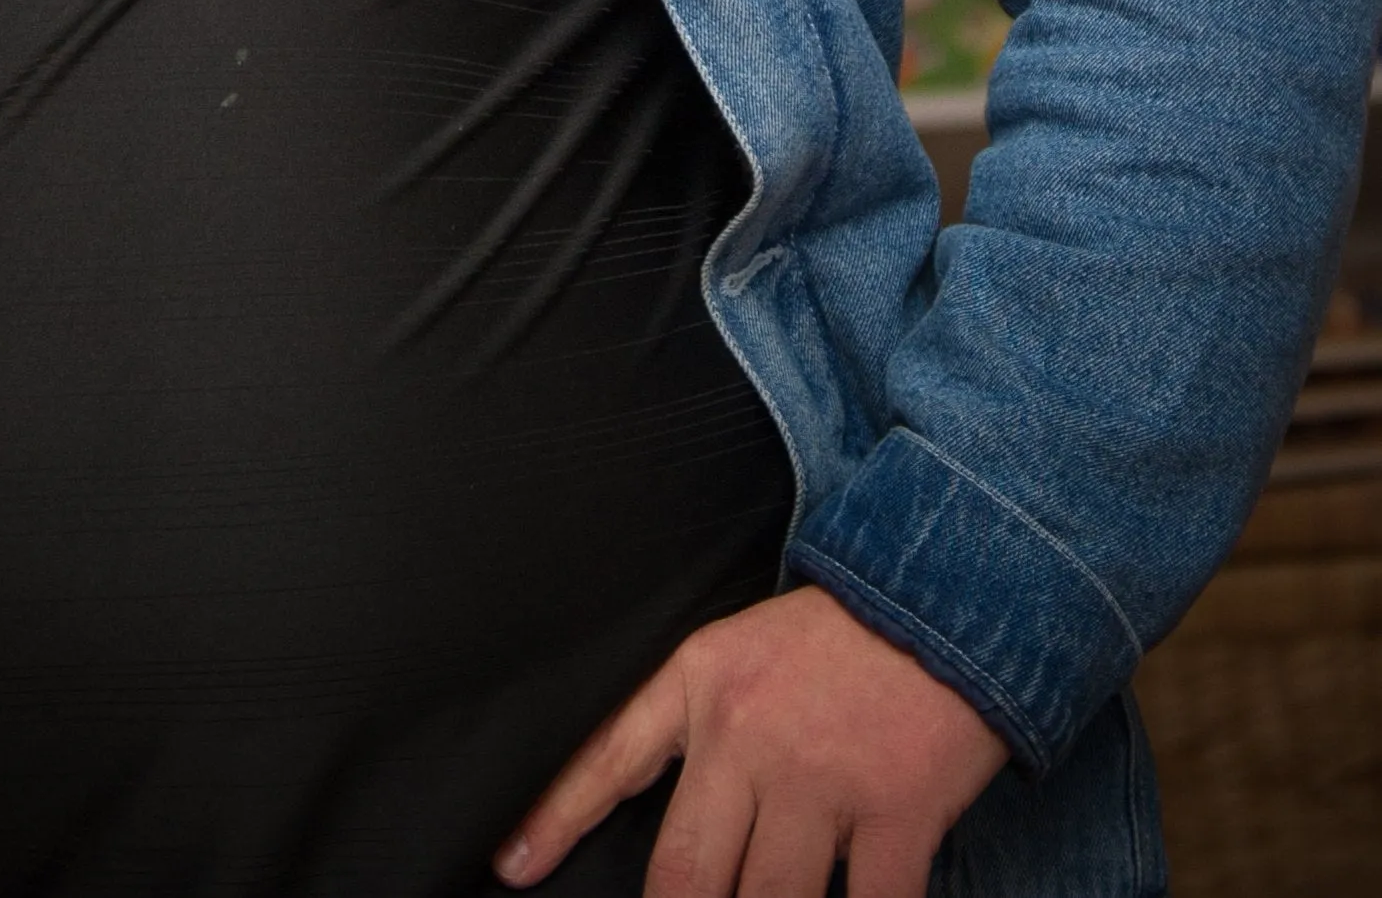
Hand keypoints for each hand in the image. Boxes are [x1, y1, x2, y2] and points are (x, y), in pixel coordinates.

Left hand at [492, 585, 1006, 897]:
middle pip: (685, 873)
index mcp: (704, 685)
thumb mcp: (744, 650)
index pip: (610, 757)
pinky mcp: (895, 811)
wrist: (949, 593)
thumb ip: (701, 726)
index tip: (512, 867)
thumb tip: (677, 821)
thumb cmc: (843, 635)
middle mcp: (749, 735)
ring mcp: (822, 778)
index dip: (555, 819)